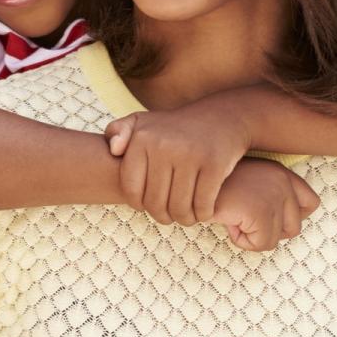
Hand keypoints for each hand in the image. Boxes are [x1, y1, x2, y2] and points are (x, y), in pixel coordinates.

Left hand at [105, 102, 250, 225]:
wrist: (222, 117)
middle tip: (169, 215)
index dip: (139, 205)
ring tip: (185, 216)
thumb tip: (114, 150)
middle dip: (162, 216)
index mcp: (142, 138)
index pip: (131, 189)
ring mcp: (190, 155)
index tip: (148, 205)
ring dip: (183, 219)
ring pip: (180, 208)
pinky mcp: (214, 164)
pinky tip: (202, 211)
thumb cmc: (174, 129)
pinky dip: (203, 214)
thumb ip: (117, 130)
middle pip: (155, 202)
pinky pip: (203, 204)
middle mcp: (164, 145)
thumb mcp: (141, 121)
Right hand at [211, 158, 319, 250]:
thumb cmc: (209, 185)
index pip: (311, 203)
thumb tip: (279, 228)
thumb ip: (265, 195)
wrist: (187, 180)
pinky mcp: (261, 211)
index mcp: (279, 171)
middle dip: (267, 231)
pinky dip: (241, 241)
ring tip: (231, 217)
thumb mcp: (244, 183)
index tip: (265, 217)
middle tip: (242, 219)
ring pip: (275, 239)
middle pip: (294, 227)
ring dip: (250, 236)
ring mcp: (273, 195)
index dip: (290, 218)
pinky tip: (227, 222)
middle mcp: (282, 181)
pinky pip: (261, 244)